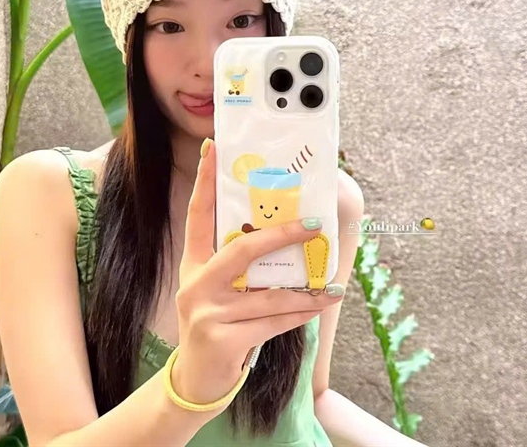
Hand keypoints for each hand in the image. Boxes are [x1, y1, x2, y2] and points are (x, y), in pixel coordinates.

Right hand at [172, 139, 342, 410]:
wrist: (196, 378)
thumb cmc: (215, 323)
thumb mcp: (218, 290)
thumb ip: (241, 267)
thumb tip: (284, 235)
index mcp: (194, 264)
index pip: (199, 214)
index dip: (206, 181)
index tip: (213, 149)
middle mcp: (197, 283)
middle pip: (242, 248)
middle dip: (282, 235)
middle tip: (315, 224)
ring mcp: (208, 312)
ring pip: (269, 293)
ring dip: (306, 289)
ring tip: (333, 283)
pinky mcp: (224, 338)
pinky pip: (274, 321)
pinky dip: (301, 313)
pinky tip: (321, 304)